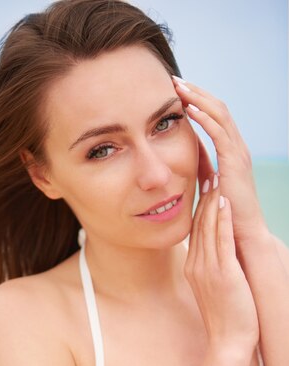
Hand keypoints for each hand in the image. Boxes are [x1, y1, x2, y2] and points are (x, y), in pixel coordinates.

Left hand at [172, 76, 269, 243]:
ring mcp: (238, 153)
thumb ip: (201, 169)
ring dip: (198, 99)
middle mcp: (237, 147)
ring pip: (220, 115)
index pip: (215, 117)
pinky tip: (189, 110)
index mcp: (231, 151)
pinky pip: (219, 134)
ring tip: (178, 88)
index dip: (197, 102)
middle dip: (196, 93)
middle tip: (175, 81)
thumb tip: (186, 158)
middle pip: (218, 108)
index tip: (177, 93)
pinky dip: (204, 119)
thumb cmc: (224, 215)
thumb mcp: (209, 185)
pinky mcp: (234, 163)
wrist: (242, 234)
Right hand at [185, 171, 258, 349]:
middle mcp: (196, 265)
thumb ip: (208, 269)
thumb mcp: (211, 289)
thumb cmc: (224, 316)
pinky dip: (222, 220)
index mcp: (193, 267)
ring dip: (211, 201)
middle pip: (198, 224)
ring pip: (207, 228)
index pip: (195, 230)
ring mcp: (208, 269)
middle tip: (206, 170)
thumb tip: (212, 255)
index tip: (202, 185)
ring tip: (215, 178)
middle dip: (202, 196)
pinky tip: (224, 202)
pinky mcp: (223, 274)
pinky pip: (221, 242)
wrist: (228, 341)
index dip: (198, 205)